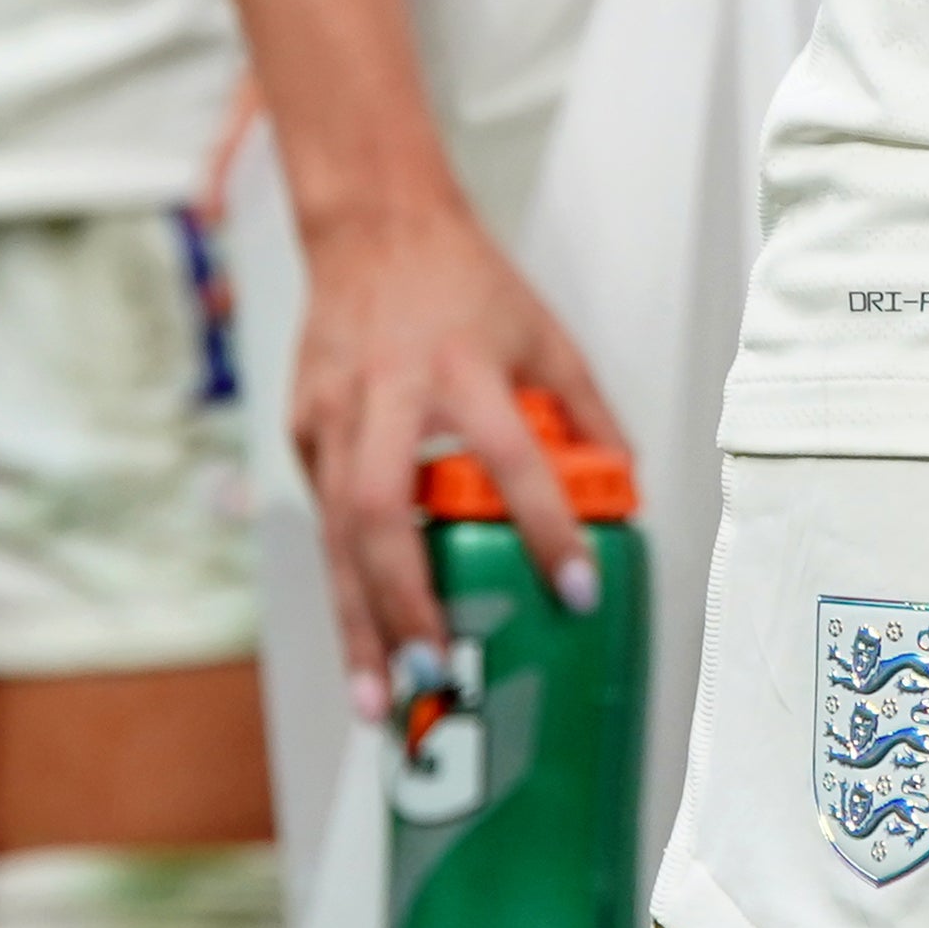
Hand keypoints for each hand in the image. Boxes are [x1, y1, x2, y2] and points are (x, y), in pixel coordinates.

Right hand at [285, 187, 624, 695]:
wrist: (372, 226)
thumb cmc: (463, 282)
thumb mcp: (544, 333)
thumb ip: (586, 411)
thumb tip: (626, 488)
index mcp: (461, 367)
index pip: (510, 459)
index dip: (547, 528)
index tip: (578, 590)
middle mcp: (387, 397)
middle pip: (380, 513)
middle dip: (405, 603)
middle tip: (438, 671)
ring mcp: (332, 418)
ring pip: (333, 538)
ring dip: (357, 626)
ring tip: (381, 701)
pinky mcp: (302, 432)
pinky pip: (322, 522)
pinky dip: (343, 585)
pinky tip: (364, 639)